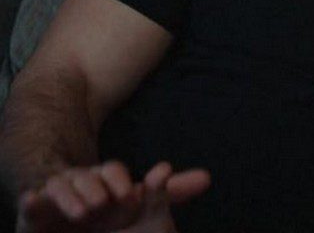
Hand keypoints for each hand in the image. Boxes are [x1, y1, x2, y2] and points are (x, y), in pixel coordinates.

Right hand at [16, 161, 209, 232]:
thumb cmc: (109, 205)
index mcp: (106, 179)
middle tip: (103, 204)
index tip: (131, 194)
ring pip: (60, 187)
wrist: (68, 215)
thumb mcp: (142, 201)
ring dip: (69, 197)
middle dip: (95, 187)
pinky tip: (30, 199)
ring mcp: (58, 193)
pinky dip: (30, 200)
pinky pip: (30, 202)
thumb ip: (170, 191)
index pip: (114, 172)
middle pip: (86, 178)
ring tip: (82, 211)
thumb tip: (208, 178)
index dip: (121, 181)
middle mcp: (82, 181)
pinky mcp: (35, 210)